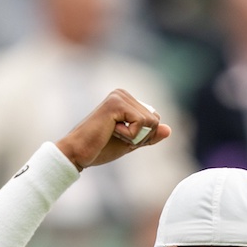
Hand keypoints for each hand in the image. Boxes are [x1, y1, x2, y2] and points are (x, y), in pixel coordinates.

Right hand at [54, 89, 169, 170]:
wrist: (78, 153)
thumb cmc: (100, 148)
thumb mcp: (131, 143)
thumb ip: (149, 136)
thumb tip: (169, 129)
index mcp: (125, 99)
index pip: (154, 118)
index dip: (144, 136)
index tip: (121, 136)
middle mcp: (122, 93)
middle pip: (155, 119)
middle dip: (140, 136)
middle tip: (116, 136)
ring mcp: (119, 96)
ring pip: (150, 122)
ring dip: (134, 136)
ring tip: (112, 133)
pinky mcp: (116, 104)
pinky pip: (141, 123)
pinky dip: (130, 135)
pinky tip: (111, 131)